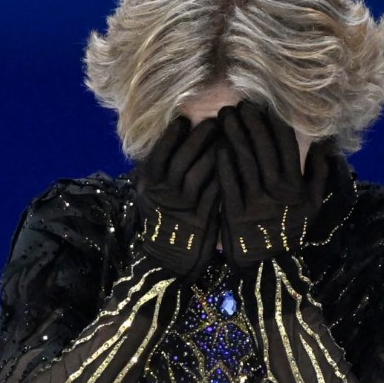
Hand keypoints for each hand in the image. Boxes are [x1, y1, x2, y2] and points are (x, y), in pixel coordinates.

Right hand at [133, 115, 221, 279]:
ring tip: (228, 135)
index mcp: (148, 185)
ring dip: (218, 148)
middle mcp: (164, 193)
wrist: (168, 262)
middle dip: (201, 135)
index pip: (161, 151)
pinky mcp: (204, 215)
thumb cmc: (161, 223)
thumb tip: (168, 141)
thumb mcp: (149, 197)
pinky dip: (227, 170)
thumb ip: (156, 172)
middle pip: (185, 156)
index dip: (174, 134)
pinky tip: (236, 158)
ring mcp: (185, 205)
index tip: (185, 120)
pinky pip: (218, 186)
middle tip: (215, 121)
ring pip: (203, 169)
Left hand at [215, 101, 331, 268]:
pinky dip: (223, 163)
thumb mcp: (313, 205)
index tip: (264, 105)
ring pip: (245, 161)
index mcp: (296, 185)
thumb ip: (320, 174)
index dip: (274, 123)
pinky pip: (229, 183)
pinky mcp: (234, 212)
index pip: (286, 145)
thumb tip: (326, 144)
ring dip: (235, 136)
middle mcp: (276, 190)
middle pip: (263, 148)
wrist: (269, 266)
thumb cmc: (290, 232)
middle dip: (251, 123)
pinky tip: (217, 146)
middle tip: (239, 104)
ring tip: (225, 116)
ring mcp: (254, 200)